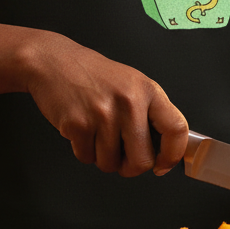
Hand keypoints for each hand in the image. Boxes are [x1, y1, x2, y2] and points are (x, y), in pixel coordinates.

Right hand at [21, 30, 187, 177]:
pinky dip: (83, 150)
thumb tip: (164, 149)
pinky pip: (87, 158)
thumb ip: (149, 112)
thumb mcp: (131, 83)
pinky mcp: (78, 125)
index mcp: (147, 90)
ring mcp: (103, 114)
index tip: (163, 165)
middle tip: (121, 155)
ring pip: (111, 164)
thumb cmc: (93, 74)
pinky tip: (81, 128)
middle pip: (142, 160)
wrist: (54, 61)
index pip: (175, 128)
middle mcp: (129, 102)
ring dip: (102, 157)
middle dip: (130, 167)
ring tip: (96, 131)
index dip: (172, 155)